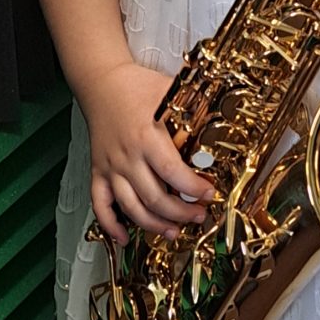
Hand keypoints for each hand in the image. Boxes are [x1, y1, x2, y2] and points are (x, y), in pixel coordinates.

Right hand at [83, 57, 213, 242]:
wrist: (101, 81)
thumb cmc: (137, 86)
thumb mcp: (170, 92)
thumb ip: (193, 109)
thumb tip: (222, 119)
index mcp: (146, 137)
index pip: (172, 172)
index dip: (193, 189)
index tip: (209, 194)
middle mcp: (127, 156)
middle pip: (154, 197)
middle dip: (180, 213)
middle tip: (199, 216)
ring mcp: (110, 166)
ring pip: (130, 207)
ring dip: (153, 225)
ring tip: (173, 231)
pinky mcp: (97, 171)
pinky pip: (100, 204)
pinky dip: (110, 225)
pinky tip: (124, 238)